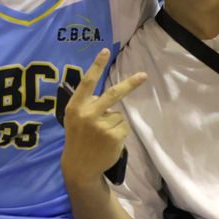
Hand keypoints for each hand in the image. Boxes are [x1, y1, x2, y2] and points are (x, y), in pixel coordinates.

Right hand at [61, 49, 146, 185]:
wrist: (79, 167)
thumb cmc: (78, 139)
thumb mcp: (74, 120)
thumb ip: (87, 106)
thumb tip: (108, 99)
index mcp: (75, 107)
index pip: (87, 82)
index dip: (96, 66)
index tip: (105, 51)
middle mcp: (87, 114)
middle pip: (113, 94)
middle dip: (130, 84)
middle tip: (144, 76)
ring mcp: (101, 125)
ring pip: (119, 114)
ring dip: (114, 123)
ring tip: (102, 135)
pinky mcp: (113, 136)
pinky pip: (124, 127)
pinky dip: (119, 133)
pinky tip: (109, 142)